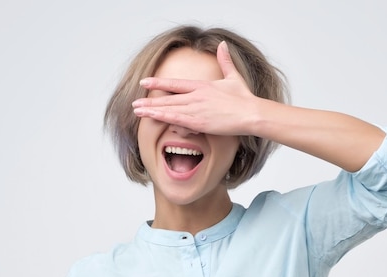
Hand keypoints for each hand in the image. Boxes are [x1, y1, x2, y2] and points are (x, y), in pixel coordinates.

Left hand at [132, 41, 257, 135]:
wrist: (251, 113)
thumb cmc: (244, 98)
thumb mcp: (234, 77)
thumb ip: (225, 61)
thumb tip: (223, 44)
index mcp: (202, 86)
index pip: (175, 83)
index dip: (159, 82)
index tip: (145, 82)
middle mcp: (196, 96)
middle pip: (168, 97)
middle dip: (150, 100)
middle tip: (135, 102)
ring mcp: (196, 109)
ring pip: (169, 108)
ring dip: (152, 109)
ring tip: (137, 110)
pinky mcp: (199, 122)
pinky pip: (176, 119)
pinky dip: (163, 117)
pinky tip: (152, 117)